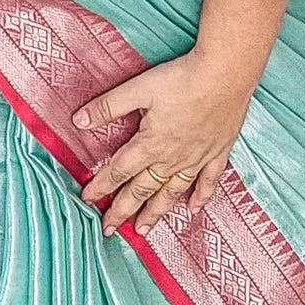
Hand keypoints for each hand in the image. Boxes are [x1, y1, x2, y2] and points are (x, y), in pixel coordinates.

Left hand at [73, 48, 257, 235]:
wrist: (226, 74)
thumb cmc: (182, 79)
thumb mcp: (138, 89)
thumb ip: (108, 107)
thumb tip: (78, 120)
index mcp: (150, 143)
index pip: (119, 171)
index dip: (101, 186)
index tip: (87, 200)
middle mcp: (172, 158)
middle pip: (142, 189)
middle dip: (123, 210)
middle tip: (109, 230)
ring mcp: (197, 158)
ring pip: (172, 192)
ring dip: (156, 212)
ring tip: (143, 230)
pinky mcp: (217, 152)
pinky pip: (208, 181)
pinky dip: (201, 197)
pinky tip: (194, 210)